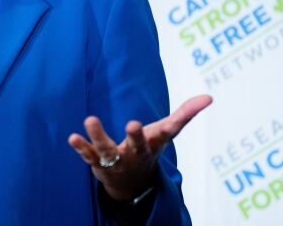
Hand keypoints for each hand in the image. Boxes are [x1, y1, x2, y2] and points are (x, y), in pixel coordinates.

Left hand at [68, 94, 211, 200]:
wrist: (131, 185)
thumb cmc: (149, 149)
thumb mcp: (166, 132)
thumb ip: (185, 114)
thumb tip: (209, 96)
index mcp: (154, 144)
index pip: (166, 133)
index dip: (173, 124)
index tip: (174, 117)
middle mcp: (136, 153)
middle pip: (137, 145)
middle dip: (136, 137)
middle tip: (133, 124)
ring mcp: (117, 160)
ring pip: (108, 150)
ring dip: (99, 136)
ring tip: (90, 119)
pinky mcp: (99, 164)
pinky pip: (90, 156)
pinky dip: (82, 147)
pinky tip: (73, 137)